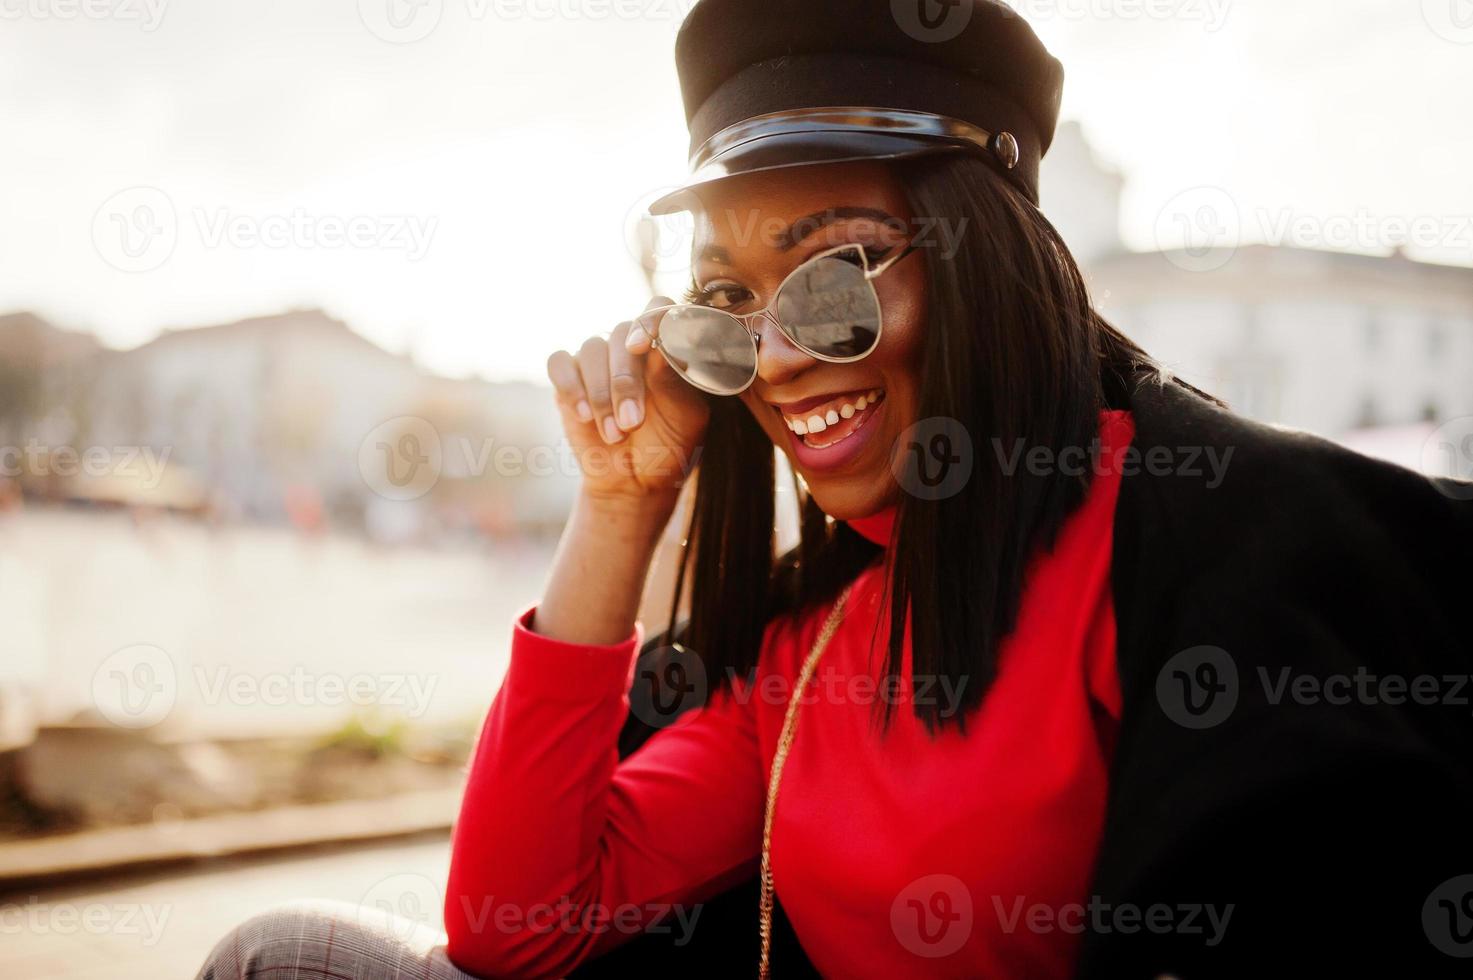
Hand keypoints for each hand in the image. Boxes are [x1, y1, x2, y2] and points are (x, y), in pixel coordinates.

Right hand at [546, 296, 710, 508]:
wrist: (635, 481)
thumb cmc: (668, 445)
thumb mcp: (685, 417)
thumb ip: (676, 380)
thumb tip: (662, 346)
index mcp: (664, 347)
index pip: (658, 308)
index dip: (649, 319)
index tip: (642, 346)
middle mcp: (629, 346)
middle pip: (620, 333)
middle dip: (624, 381)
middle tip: (632, 422)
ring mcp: (598, 361)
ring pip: (591, 349)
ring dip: (601, 394)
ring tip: (614, 433)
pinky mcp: (569, 378)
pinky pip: (560, 363)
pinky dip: (571, 387)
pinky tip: (585, 415)